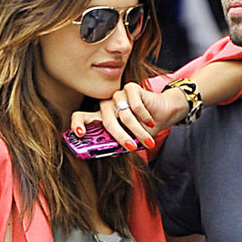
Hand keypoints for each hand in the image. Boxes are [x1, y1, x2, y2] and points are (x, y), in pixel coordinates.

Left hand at [69, 82, 189, 152]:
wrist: (163, 113)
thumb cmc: (144, 128)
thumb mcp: (131, 140)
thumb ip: (119, 145)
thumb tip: (111, 153)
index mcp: (101, 118)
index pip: (81, 117)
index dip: (77, 125)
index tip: (80, 134)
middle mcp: (106, 106)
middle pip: (106, 121)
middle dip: (121, 137)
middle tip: (131, 147)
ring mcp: (117, 95)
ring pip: (125, 116)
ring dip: (139, 132)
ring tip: (148, 141)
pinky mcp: (130, 88)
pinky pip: (136, 106)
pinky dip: (145, 117)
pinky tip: (151, 121)